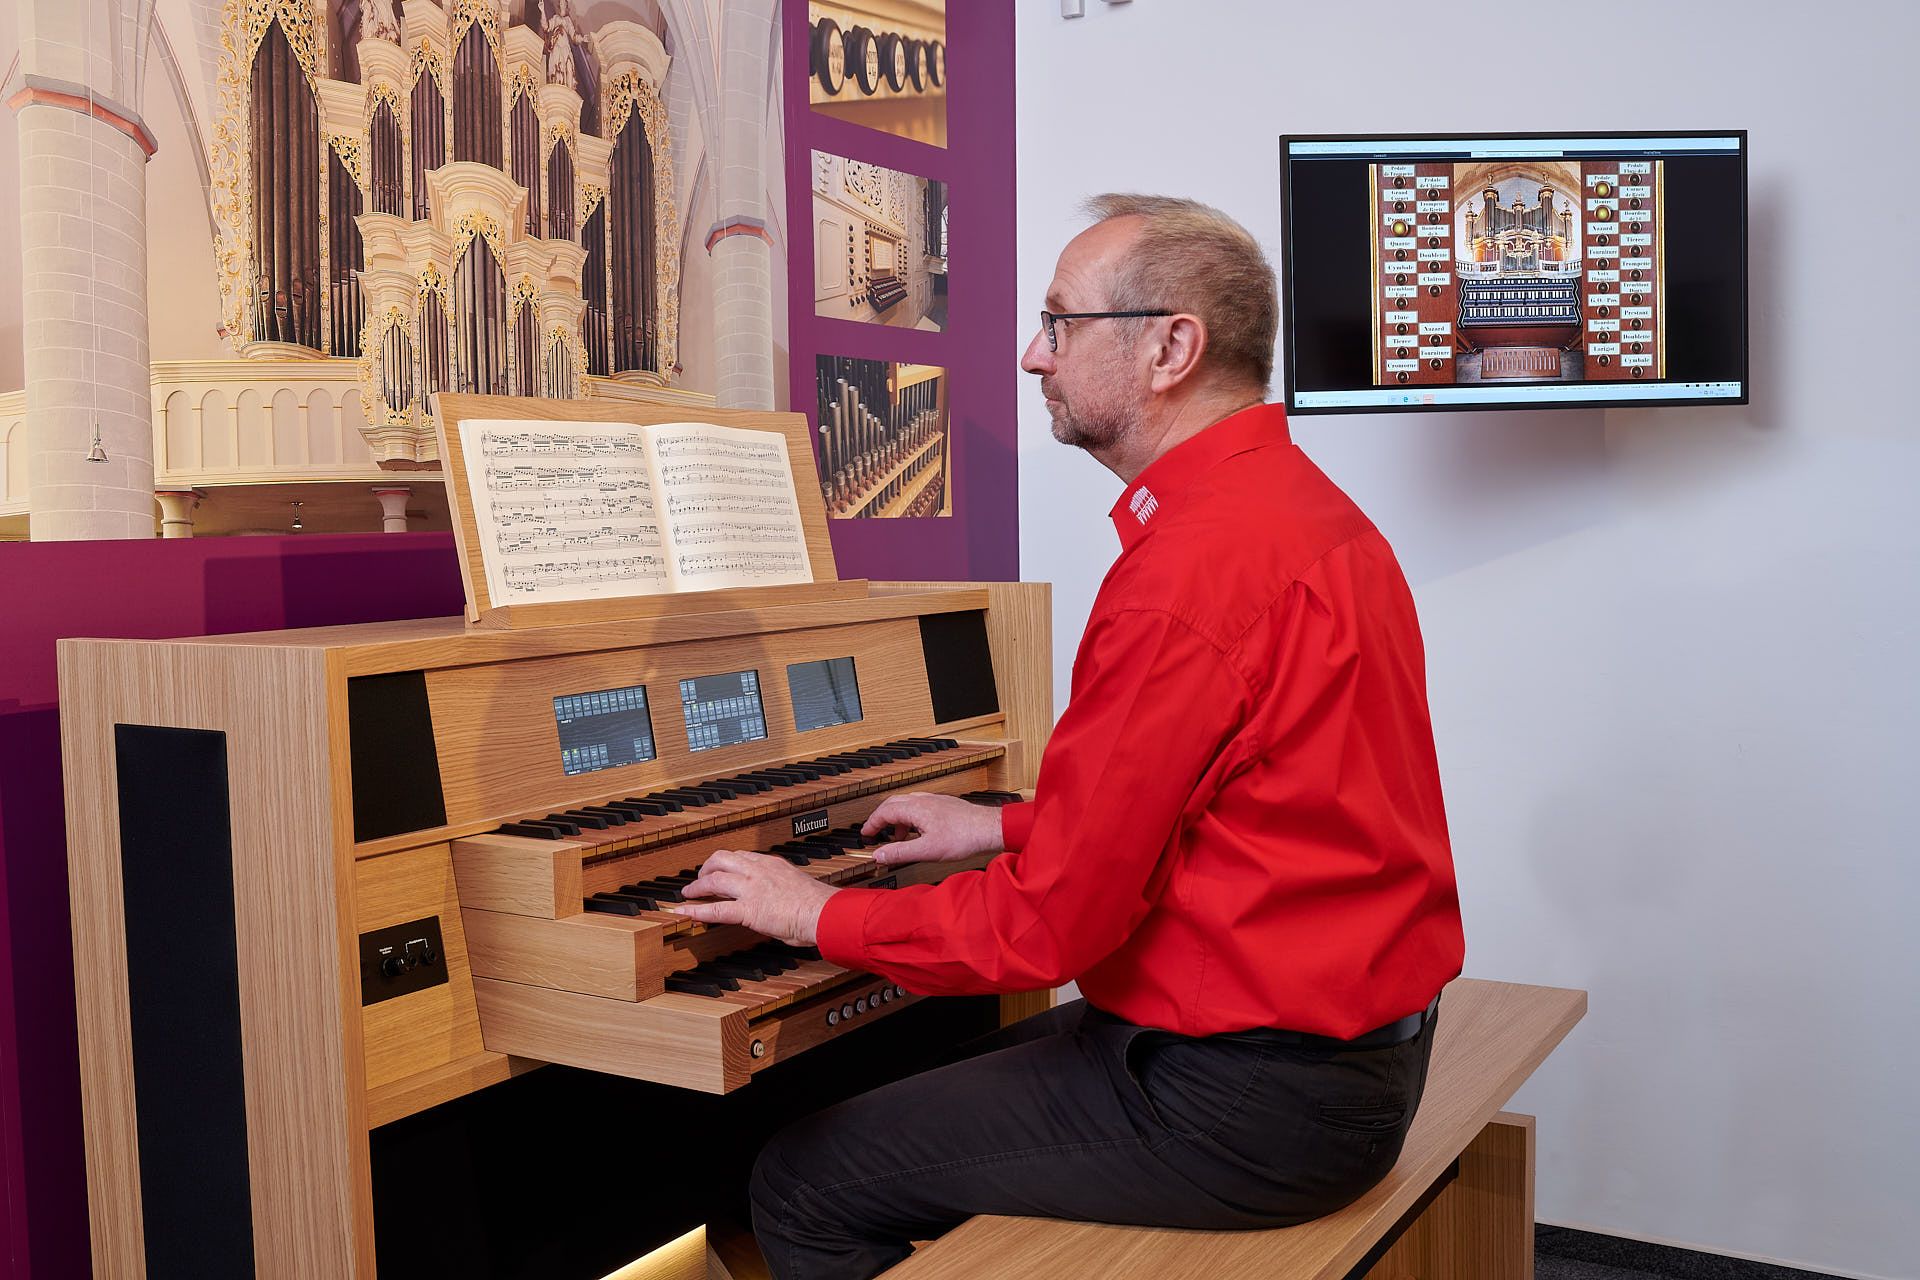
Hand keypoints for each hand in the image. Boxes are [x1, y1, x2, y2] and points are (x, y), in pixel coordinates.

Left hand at [672, 850, 837, 944]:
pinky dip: (695, 909)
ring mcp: (752, 889)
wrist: (824, 912)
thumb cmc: (819, 905)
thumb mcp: (797, 887)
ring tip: (688, 893)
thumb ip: (783, 888)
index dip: (726, 863)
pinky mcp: (748, 909)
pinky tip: (683, 911)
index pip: (741, 857)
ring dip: (697, 886)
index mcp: (772, 865)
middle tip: (700, 878)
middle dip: (706, 867)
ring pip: (714, 879)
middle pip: (722, 859)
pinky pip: (715, 909)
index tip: (720, 869)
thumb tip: (779, 899)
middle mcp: (759, 871)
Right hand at [862, 791, 1005, 866]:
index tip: (865, 834)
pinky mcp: (943, 805)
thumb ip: (900, 852)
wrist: (988, 828)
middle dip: (881, 818)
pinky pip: (918, 806)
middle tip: (874, 832)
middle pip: (892, 804)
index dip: (872, 824)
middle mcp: (922, 800)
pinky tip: (918, 833)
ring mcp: (933, 800)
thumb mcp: (927, 850)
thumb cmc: (963, 837)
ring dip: (896, 819)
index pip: (884, 812)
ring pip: (906, 804)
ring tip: (897, 839)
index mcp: (915, 808)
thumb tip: (879, 855)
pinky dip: (910, 818)